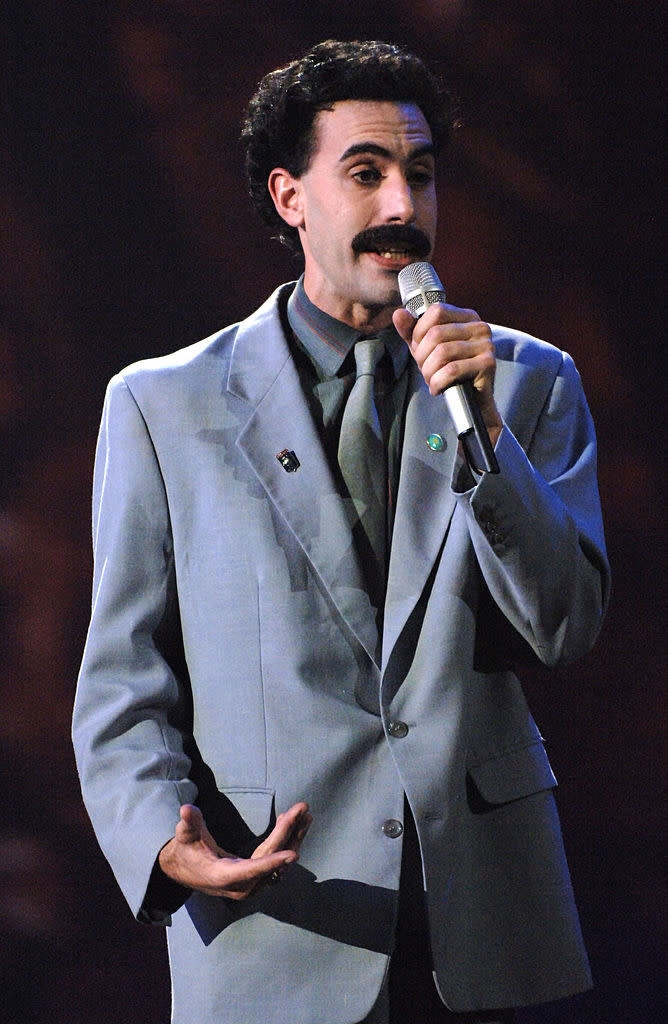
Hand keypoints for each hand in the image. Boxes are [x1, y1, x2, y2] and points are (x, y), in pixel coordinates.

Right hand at [158, 801, 311, 899]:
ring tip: (305, 814)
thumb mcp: (184, 837)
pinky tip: (294, 825)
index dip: (272, 863)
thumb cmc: (186, 852)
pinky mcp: (256, 879)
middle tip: (302, 809)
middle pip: (271, 860)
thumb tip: (186, 809)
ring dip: (293, 836)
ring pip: (278, 862)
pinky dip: (287, 842)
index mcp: (223, 876)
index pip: (252, 870)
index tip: (293, 854)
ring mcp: (250, 885)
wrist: (185, 872)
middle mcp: (241, 886)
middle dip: (288, 833)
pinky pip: (276, 862)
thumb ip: (189, 824)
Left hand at [393, 302, 502, 445]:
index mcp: (467, 317)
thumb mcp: (426, 348)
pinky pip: (452, 370)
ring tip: (432, 380)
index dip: (419, 331)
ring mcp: (486, 344)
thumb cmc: (449, 371)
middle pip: (436, 334)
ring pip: (442, 353)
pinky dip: (438, 382)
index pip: (436, 311)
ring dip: (429, 371)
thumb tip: (398, 314)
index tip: (419, 348)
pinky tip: (438, 388)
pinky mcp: (487, 364)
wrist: (471, 401)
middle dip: (422, 356)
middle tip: (425, 369)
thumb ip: (411, 331)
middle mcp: (479, 327)